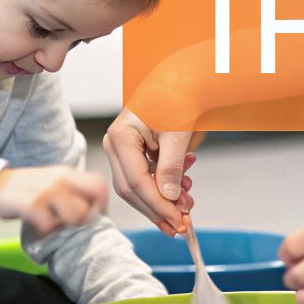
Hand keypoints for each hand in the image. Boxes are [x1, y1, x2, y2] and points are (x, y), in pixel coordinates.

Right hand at [0, 165, 108, 237]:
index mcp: (69, 174)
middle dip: (83, 221)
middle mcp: (61, 180)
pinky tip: (39, 228)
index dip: (102, 204)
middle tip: (70, 225)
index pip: (100, 185)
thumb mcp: (55, 184)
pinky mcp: (31, 203)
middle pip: (89, 206)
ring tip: (53, 225)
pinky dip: (46, 231)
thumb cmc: (29, 189)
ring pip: (74, 216)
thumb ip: (75, 194)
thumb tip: (95, 214)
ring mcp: (46, 191)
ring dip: (65, 226)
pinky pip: (49, 224)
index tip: (93, 217)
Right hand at [104, 108, 203, 236]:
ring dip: (162, 201)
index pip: (136, 181)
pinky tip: (184, 189)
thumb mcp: (177, 134)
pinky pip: (145, 178)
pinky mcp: (134, 153)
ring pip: (137, 187)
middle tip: (181, 225)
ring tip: (188, 204)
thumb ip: (171, 168)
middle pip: (132, 189)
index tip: (179, 220)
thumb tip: (169, 198)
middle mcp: (115, 145)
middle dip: (158, 209)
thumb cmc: (178, 96)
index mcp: (120, 137)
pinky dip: (163, 188)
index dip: (158, 205)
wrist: (182, 79)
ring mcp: (123, 150)